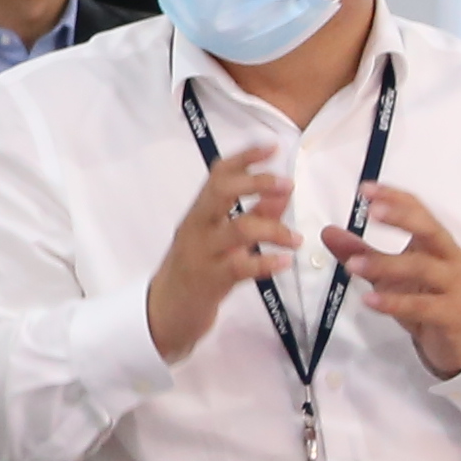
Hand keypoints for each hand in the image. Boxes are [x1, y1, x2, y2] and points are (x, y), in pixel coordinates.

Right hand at [144, 141, 300, 363]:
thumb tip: (281, 195)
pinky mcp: (210, 281)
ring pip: (237, 229)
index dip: (245, 158)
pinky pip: (240, 268)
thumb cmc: (196, 271)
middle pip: (221, 192)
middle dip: (257, 183)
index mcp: (199, 213)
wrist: (165, 313)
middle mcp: (198, 227)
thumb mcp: (220, 240)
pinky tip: (284, 262)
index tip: (272, 147)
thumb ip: (251, 216)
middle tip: (287, 184)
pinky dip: (266, 263)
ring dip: (273, 229)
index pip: (218, 175)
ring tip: (296, 239)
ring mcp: (202, 253)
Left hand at [322, 180, 460, 380]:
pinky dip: (394, 302)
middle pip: (429, 230)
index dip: (393, 198)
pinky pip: (422, 306)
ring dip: (386, 265)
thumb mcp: (390, 274)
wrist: (459, 338)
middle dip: (401, 218)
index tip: (365, 189)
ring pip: (422, 268)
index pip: (418, 210)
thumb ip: (361, 252)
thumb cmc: (427, 297)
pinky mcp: (451, 314)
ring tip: (353, 265)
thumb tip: (329, 232)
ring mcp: (454, 285)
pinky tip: (369, 300)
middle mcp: (450, 257)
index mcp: (437, 241)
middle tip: (372, 211)